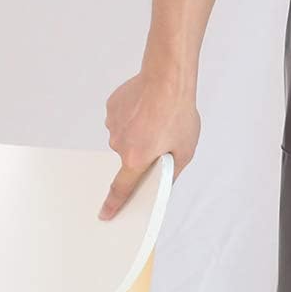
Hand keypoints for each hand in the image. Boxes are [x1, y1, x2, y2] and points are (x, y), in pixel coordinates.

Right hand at [99, 70, 199, 219]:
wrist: (168, 78)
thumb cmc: (179, 112)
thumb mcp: (186, 150)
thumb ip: (172, 172)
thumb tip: (163, 183)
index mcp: (135, 158)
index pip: (121, 188)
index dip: (113, 204)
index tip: (105, 214)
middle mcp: (119, 144)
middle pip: (129, 158)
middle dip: (143, 153)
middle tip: (161, 138)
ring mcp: (113, 124)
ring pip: (125, 136)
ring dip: (139, 133)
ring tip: (157, 119)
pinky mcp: (112, 108)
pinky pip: (122, 119)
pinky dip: (133, 117)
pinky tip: (148, 107)